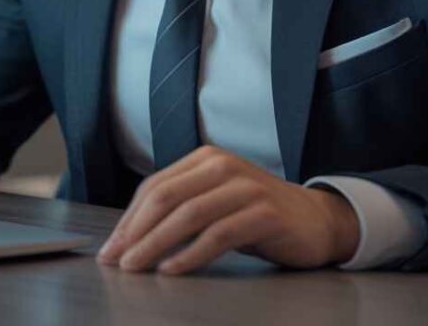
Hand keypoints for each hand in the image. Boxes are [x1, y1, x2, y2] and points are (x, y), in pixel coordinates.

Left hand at [97, 145, 358, 273]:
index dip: (130, 218)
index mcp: (205, 159)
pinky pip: (218, 234)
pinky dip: (191, 254)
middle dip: (136, 232)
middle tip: (116, 260)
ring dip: (156, 244)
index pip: (156, 186)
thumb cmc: (257, 214)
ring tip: (136, 267)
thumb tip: (132, 236)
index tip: (111, 247)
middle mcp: (222, 166)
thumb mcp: (215, 202)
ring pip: (189, 215)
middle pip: (167, 198)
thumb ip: (182, 208)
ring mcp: (245, 187)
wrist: (316, 220)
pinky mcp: (264, 213)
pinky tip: (173, 270)